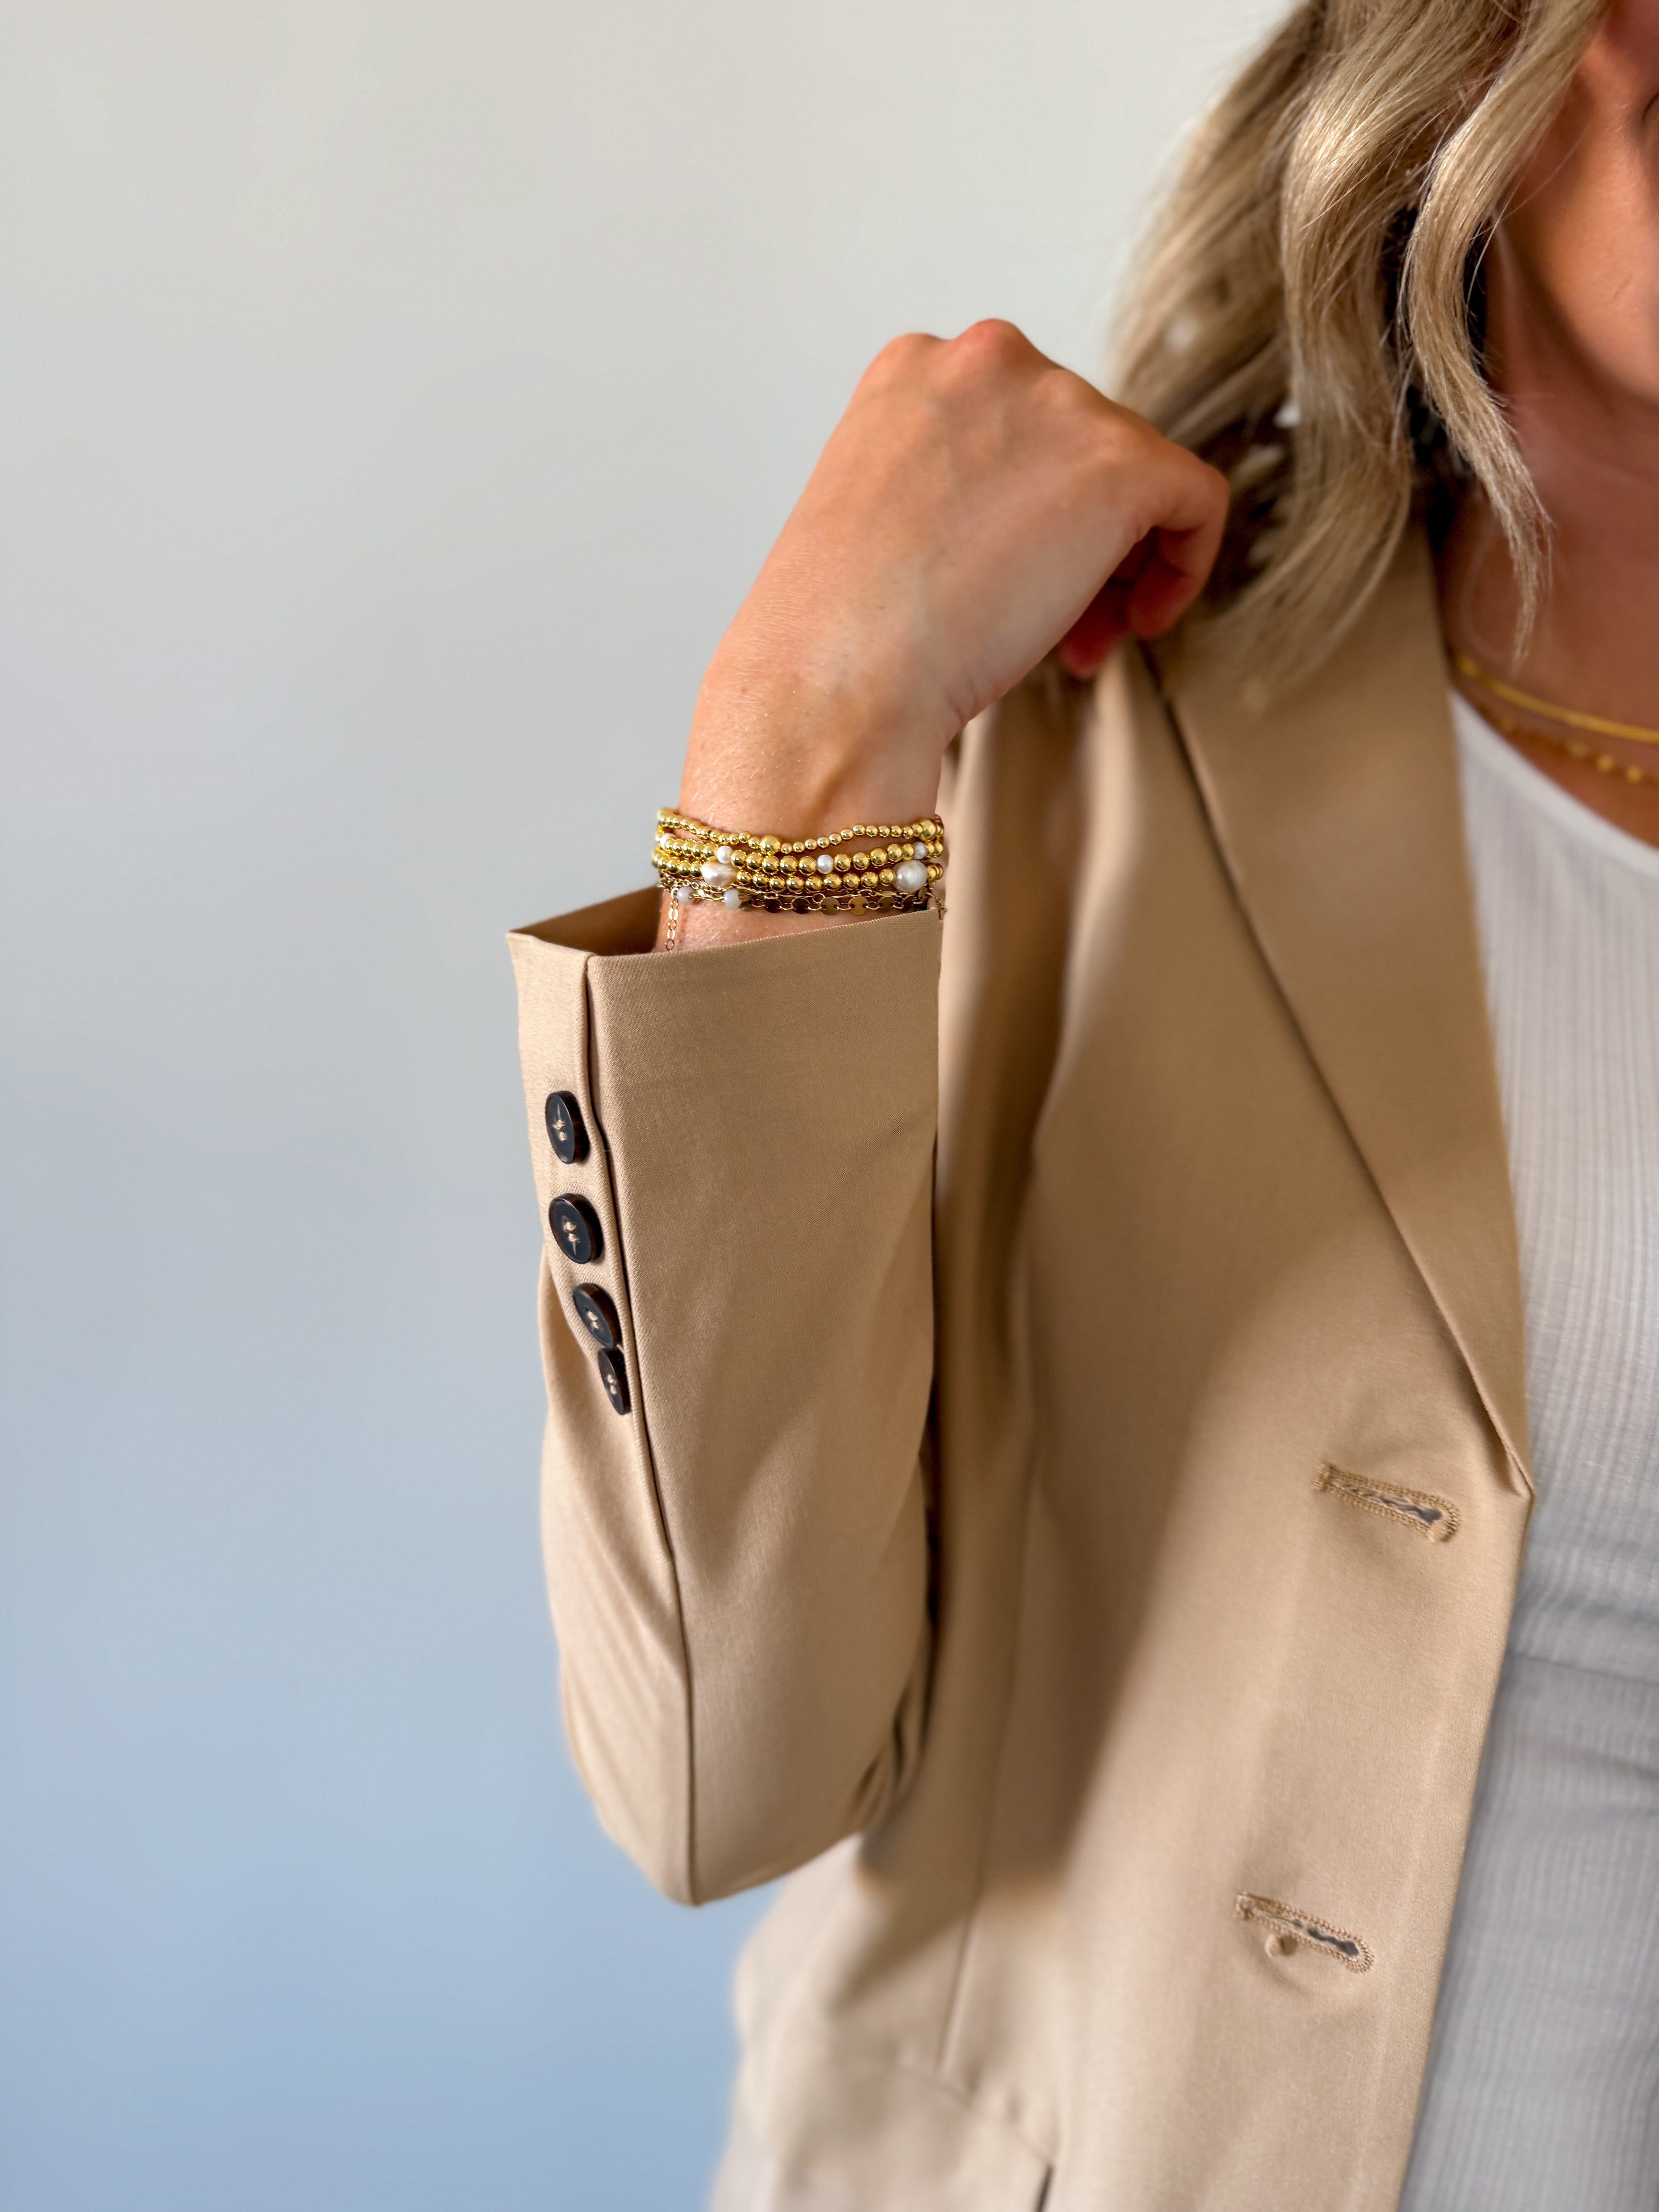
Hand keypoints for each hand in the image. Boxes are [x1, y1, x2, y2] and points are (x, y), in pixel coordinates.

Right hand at [668, 319, 1225, 940]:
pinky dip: (1184, 564)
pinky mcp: (1119, 461)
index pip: (1016, 427)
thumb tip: (1023, 524)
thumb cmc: (841, 631)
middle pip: (1078, 449)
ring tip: (1074, 644)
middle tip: (1051, 629)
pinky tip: (1136, 623)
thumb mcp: (880, 521)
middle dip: (1074, 545)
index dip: (1025, 514)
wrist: (838, 674)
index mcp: (913, 371)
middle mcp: (987, 360)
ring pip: (1133, 479)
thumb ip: (950, 490)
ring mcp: (1057, 402)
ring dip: (1114, 568)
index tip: (1004, 584)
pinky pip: (1196, 501)